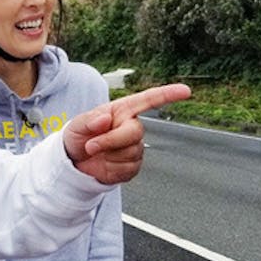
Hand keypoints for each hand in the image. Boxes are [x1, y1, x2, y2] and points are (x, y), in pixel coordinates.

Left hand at [63, 84, 190, 183]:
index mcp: (121, 111)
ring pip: (130, 153)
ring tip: (96, 152)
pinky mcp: (133, 166)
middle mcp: (131, 127)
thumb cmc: (78, 136)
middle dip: (112, 140)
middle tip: (91, 145)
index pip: (147, 100)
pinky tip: (104, 164)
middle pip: (135, 132)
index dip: (167, 94)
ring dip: (108, 156)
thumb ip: (89, 120)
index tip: (185, 91)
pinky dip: (111, 169)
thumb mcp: (76, 125)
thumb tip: (104, 119)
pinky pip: (128, 169)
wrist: (75, 161)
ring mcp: (134, 147)